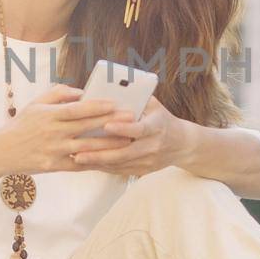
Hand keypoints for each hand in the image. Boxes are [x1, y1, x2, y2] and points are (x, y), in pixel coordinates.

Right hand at [0, 83, 133, 174]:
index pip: (77, 109)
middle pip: (86, 127)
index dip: (96, 106)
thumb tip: (81, 91)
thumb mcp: (36, 103)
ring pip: (87, 148)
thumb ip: (59, 93)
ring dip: (109, 144)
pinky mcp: (55, 166)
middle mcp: (53, 133)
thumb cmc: (22, 124)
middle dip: (110, 122)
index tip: (115, 102)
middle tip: (131, 118)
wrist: (2, 151)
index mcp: (49, 115)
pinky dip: (96, 161)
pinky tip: (112, 158)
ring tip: (128, 140)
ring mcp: (55, 151)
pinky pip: (79, 164)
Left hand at [69, 96, 191, 178]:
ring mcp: (148, 161)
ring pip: (120, 164)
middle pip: (125, 152)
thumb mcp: (154, 106)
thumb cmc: (162, 119)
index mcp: (157, 127)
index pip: (139, 129)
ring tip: (77, 158)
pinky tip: (88, 164)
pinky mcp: (143, 170)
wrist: (182, 145)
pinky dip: (103, 167)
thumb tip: (112, 88)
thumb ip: (136, 99)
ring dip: (98, 162)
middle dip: (100, 153)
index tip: (106, 126)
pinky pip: (120, 170)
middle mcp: (153, 146)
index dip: (123, 128)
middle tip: (79, 151)